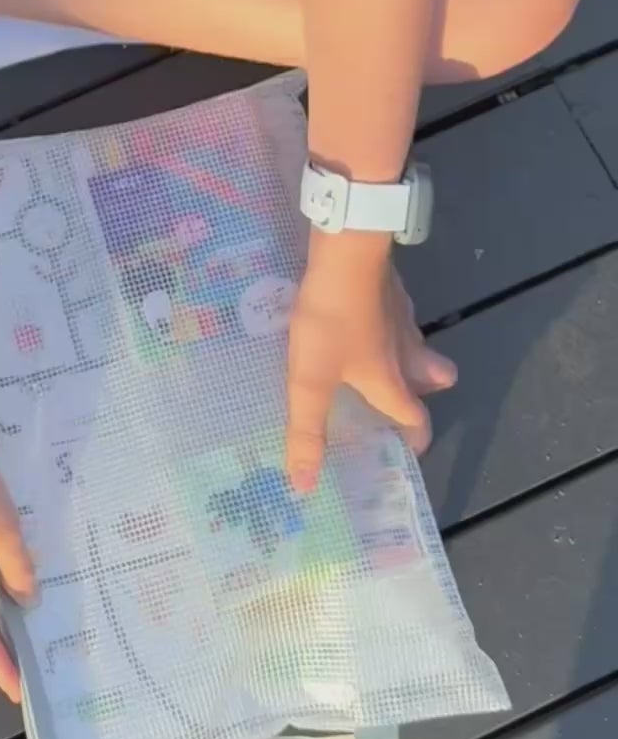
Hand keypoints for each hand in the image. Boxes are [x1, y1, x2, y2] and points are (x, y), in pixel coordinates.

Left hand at [286, 236, 456, 493]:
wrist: (346, 251)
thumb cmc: (331, 320)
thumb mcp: (310, 381)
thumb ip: (307, 431)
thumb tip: (305, 486)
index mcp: (391, 380)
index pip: (415, 419)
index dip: (415, 439)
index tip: (407, 452)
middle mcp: (405, 351)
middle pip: (432, 377)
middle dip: (426, 390)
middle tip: (408, 395)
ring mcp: (401, 315)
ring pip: (418, 343)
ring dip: (411, 356)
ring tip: (384, 359)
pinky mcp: (390, 286)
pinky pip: (397, 312)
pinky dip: (389, 321)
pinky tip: (364, 314)